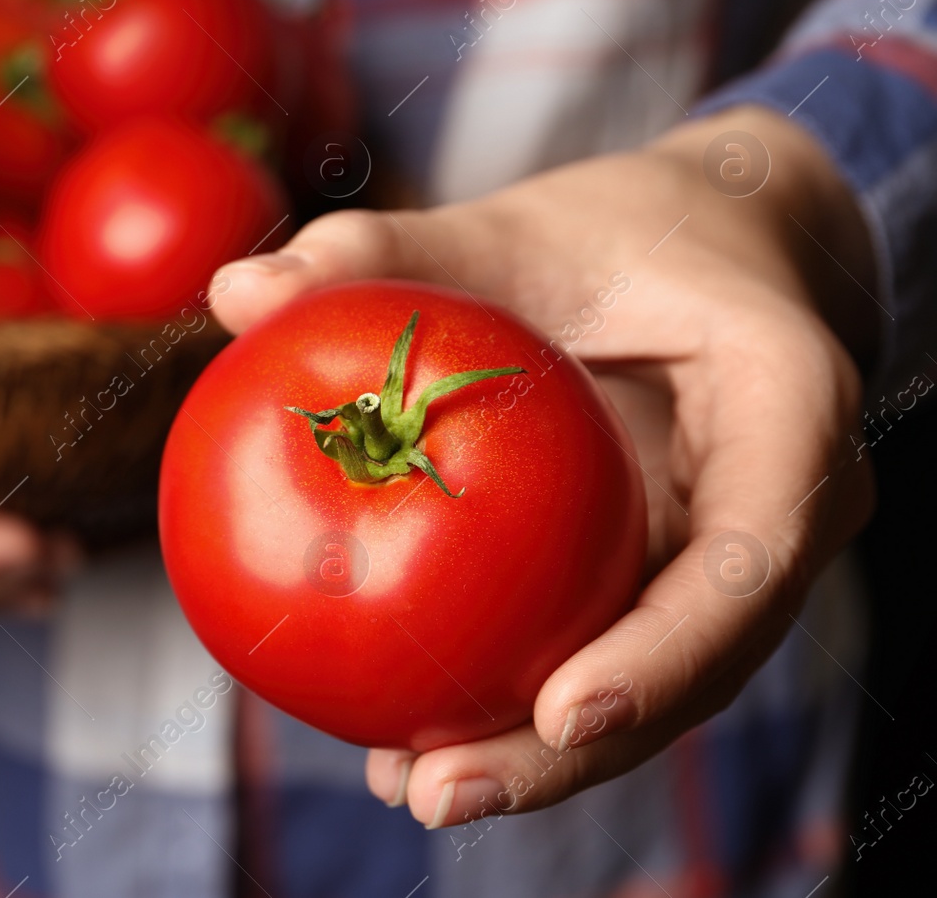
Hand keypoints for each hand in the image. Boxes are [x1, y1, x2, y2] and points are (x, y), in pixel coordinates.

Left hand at [212, 105, 875, 826]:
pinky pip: (609, 652)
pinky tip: (410, 739)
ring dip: (540, 758)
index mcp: (787, 410)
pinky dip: (522, 704)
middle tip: (437, 792)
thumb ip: (378, 253)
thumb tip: (232, 291)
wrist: (709, 249)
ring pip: (652, 687)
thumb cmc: (614, 232)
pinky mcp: (679, 582)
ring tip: (410, 788)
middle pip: (697, 665)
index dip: (666, 654)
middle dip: (573, 752)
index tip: (558, 710)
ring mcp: (734, 559)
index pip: (748, 561)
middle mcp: (783, 508)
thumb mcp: (507, 228)